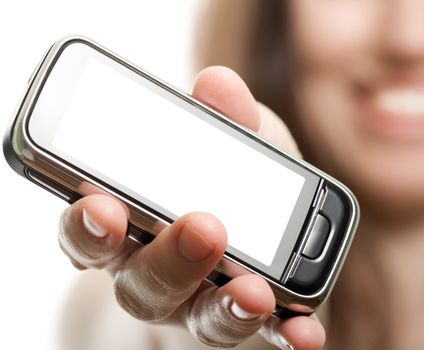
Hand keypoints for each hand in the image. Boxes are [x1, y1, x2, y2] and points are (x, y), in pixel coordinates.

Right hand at [58, 66, 324, 348]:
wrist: (249, 237)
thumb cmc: (223, 183)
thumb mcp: (226, 143)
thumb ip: (221, 119)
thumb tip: (217, 83)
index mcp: (134, 226)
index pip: (91, 234)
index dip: (87, 226)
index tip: (99, 207)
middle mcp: (157, 272)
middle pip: (143, 284)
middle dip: (169, 260)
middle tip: (201, 229)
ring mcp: (200, 303)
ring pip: (198, 318)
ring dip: (225, 306)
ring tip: (254, 290)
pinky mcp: (248, 317)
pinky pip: (262, 335)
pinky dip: (283, 334)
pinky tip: (305, 333)